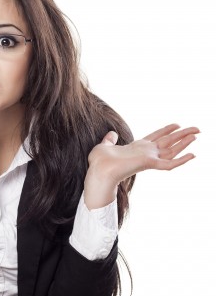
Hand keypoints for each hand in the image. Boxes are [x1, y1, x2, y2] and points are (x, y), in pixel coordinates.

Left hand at [84, 123, 198, 208]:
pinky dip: (181, 160)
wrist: (98, 171)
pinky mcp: (149, 164)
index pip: (155, 137)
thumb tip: (112, 134)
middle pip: (168, 141)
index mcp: (136, 148)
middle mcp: (145, 153)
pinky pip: (169, 164)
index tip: (177, 124)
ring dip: (184, 143)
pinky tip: (193, 155)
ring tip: (196, 135)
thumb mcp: (104, 146)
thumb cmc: (99, 162)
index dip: (166, 130)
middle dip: (182, 134)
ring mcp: (148, 159)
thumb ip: (109, 140)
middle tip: (197, 128)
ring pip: (172, 151)